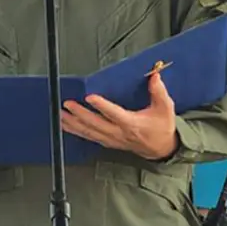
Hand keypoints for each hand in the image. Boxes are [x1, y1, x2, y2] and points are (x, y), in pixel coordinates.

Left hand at [60, 68, 178, 160]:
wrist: (161, 149)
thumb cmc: (162, 128)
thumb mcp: (165, 108)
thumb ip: (159, 91)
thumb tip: (154, 76)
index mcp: (132, 123)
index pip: (114, 114)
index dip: (101, 105)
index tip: (90, 97)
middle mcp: (119, 132)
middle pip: (96, 124)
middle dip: (80, 113)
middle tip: (68, 103)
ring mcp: (112, 139)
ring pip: (89, 132)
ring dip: (73, 123)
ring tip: (61, 114)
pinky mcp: (108, 142)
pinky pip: (89, 136)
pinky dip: (76, 131)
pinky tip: (66, 125)